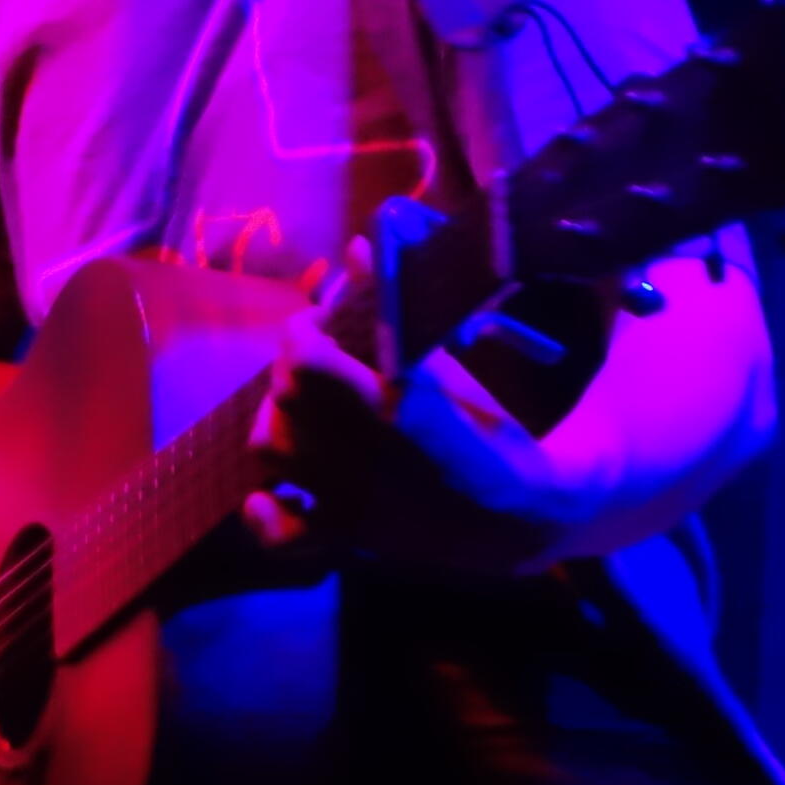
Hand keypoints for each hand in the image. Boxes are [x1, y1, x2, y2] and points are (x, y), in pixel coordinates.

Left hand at [246, 243, 607, 573]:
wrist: (518, 515)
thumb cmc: (485, 430)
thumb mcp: (443, 363)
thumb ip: (391, 306)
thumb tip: (356, 247)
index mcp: (390, 401)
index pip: (306, 351)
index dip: (305, 330)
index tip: (323, 323)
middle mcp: (359, 449)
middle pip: (287, 393)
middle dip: (293, 367)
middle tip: (319, 359)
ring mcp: (347, 496)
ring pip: (271, 449)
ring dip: (275, 419)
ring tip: (303, 410)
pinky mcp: (344, 536)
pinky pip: (284, 535)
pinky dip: (265, 515)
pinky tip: (268, 495)